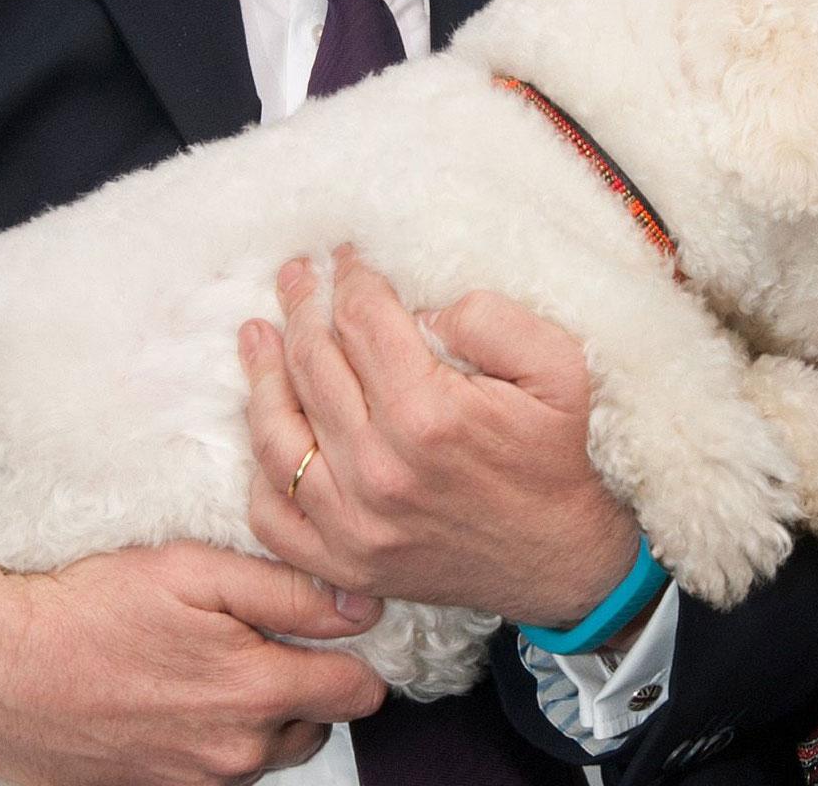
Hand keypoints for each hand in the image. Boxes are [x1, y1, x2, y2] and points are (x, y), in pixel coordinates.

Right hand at [0, 544, 387, 785]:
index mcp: (258, 695)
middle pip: (321, 723)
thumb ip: (290, 592)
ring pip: (273, 747)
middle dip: (310, 681)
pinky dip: (220, 732)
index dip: (357, 650)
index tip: (339, 620)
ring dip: (266, 709)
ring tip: (220, 658)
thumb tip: (361, 607)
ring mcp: (197, 781)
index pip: (361, 692)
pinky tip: (183, 689)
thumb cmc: (92, 608)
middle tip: (267, 633)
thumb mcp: (197, 571)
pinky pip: (222, 766)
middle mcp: (237, 754)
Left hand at [243, 247, 640, 628]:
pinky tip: (265, 424)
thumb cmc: (555, 456)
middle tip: (295, 275)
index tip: (346, 256)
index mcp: (429, 415)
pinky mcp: (342, 562)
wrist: (561, 559)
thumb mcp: (557, 367)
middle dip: (301, 308)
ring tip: (257, 332)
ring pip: (278, 435)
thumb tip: (419, 312)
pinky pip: (272, 513)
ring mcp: (353, 524)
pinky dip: (259, 468)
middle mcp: (379, 471)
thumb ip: (490, 319)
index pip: (362, 322)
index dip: (350, 278)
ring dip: (262, 374)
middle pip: (313, 366)